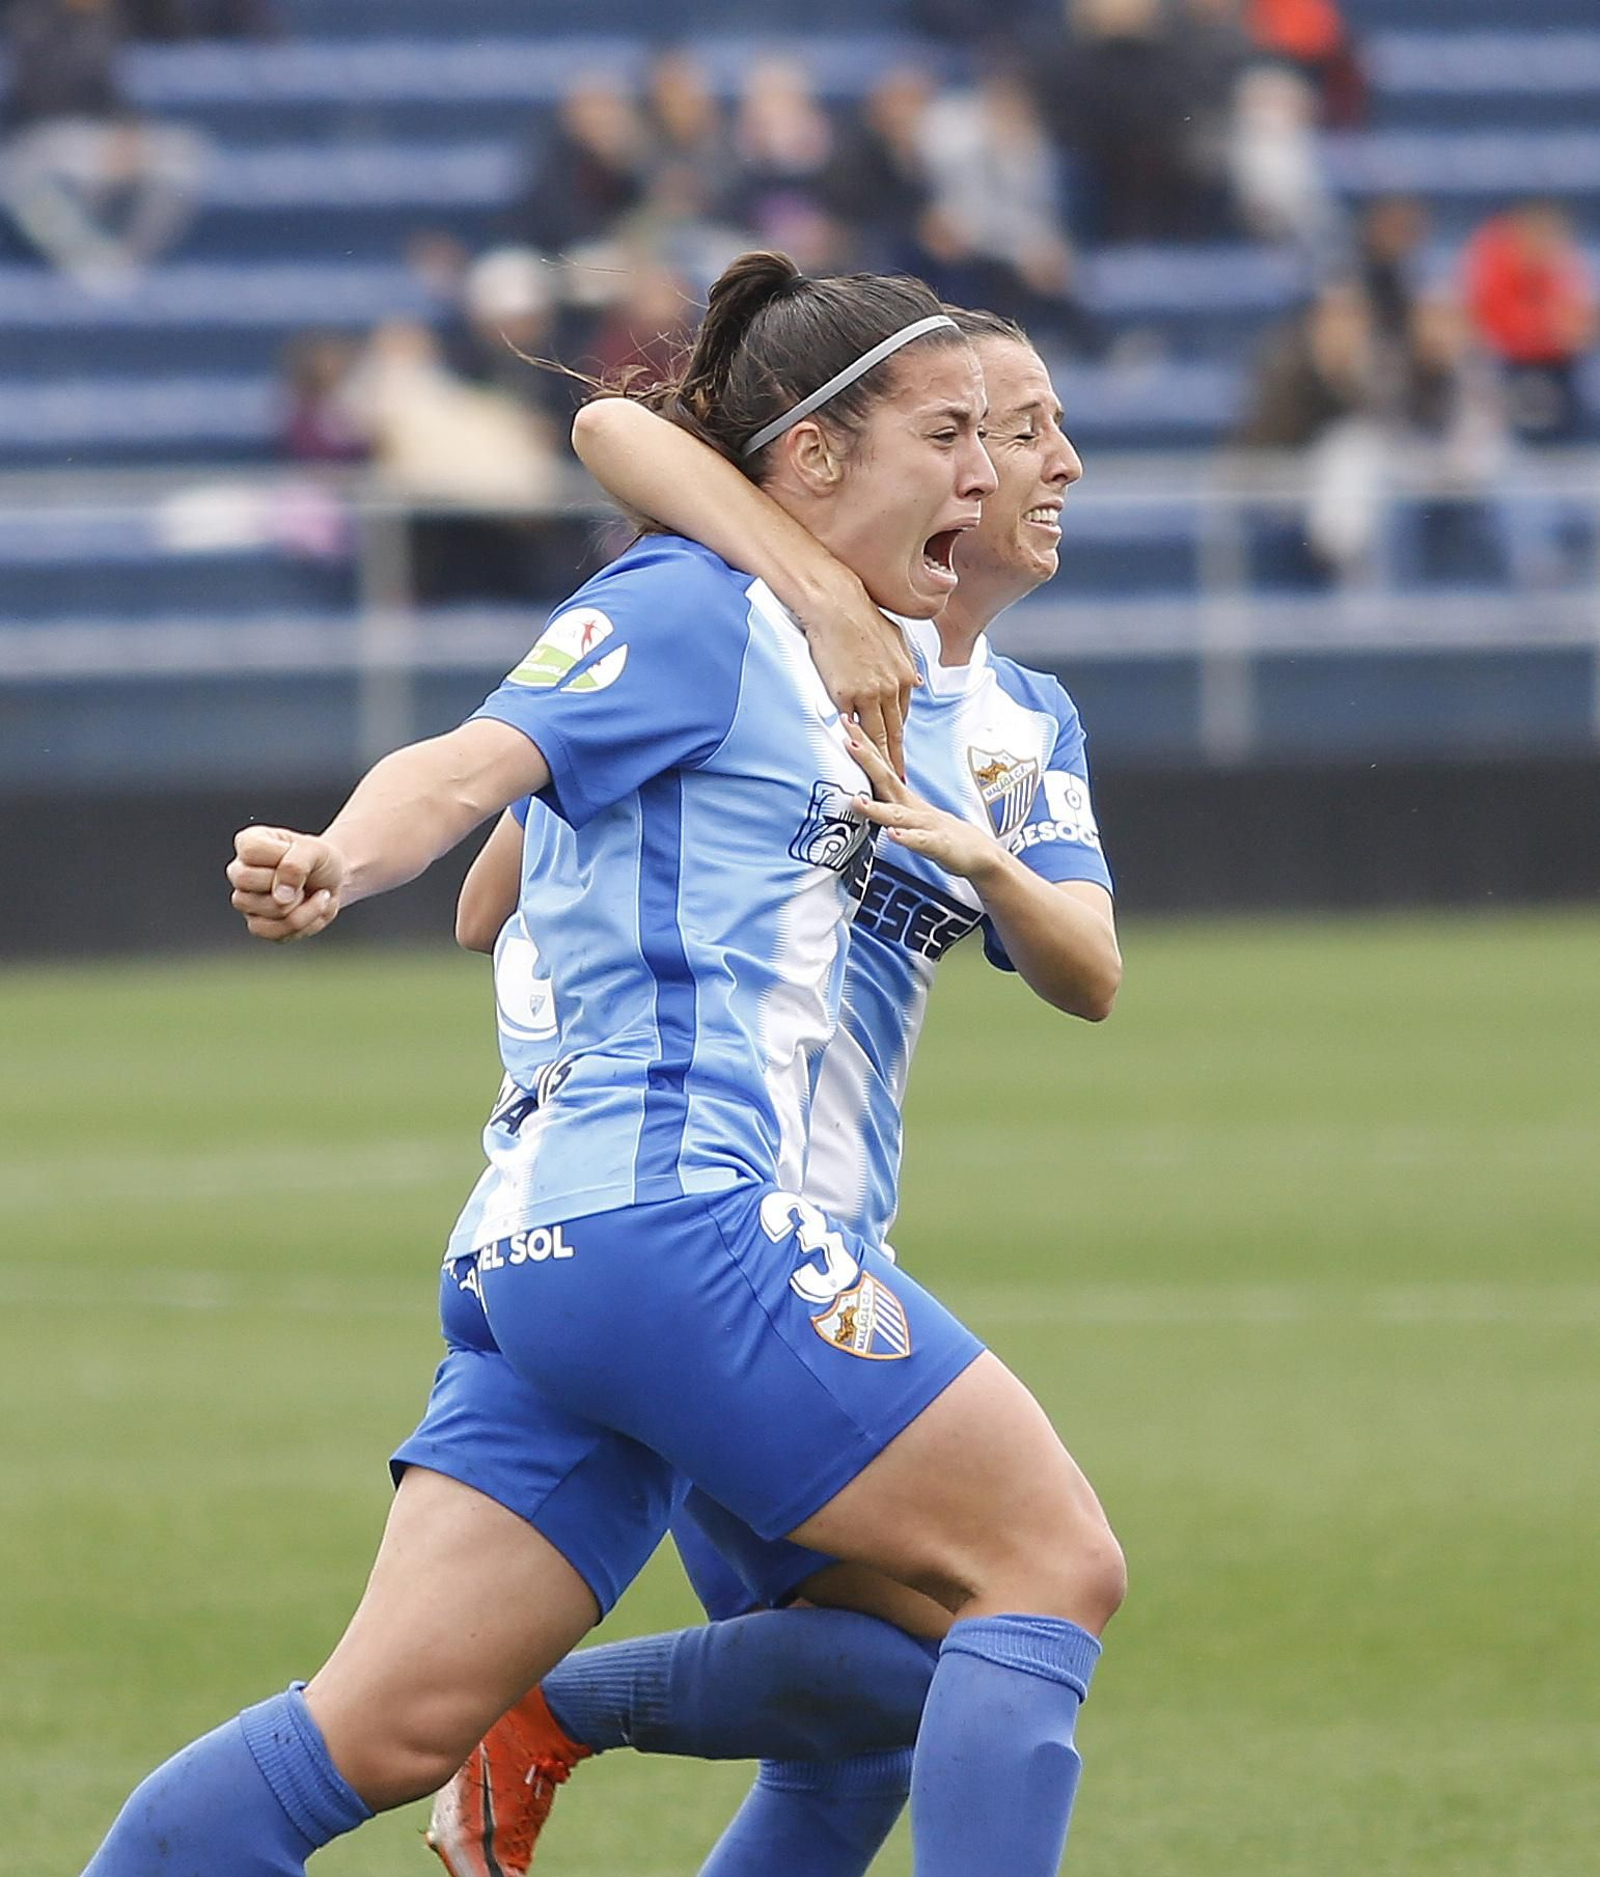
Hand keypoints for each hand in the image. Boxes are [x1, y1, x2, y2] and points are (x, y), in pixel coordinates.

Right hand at [227, 825, 345, 941]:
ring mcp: (245, 900)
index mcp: (249, 843)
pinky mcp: (257, 924)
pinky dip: (301, 924)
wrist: (333, 881)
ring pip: (258, 910)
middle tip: (306, 879)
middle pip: (245, 880)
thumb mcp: (316, 850)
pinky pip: (270, 932)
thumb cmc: (320, 861)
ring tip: (312, 895)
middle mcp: (239, 871)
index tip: (301, 857)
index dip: (281, 859)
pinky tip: (310, 911)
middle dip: (287, 883)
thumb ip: (296, 865)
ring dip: (299, 907)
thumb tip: (280, 897)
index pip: (250, 851)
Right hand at [796, 581, 918, 779]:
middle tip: (899, 781)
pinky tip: (853, 757)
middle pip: (894, 732)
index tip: (901, 754)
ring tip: (879, 778)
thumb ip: (907, 663)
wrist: (836, 604)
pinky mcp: (845, 694)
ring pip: (876, 735)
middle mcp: (891, 687)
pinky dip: (853, 742)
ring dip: (879, 759)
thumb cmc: (861, 615)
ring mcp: (869, 693)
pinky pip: (850, 724)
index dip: (901, 739)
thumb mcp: (896, 637)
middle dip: (896, 759)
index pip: (903, 716)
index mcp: (905, 675)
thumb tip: (915, 682)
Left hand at [847, 731, 1004, 884]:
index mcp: (902, 797)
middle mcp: (912, 806)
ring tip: (857, 800)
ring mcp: (925, 824)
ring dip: (877, 807)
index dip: (863, 744)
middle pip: (887, 779)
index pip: (880, 765)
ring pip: (898, 814)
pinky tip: (893, 835)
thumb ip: (886, 797)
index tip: (846, 721)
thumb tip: (861, 783)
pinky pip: (920, 841)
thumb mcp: (907, 812)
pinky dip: (907, 838)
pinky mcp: (937, 844)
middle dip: (867, 759)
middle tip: (848, 739)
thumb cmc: (938, 832)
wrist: (976, 852)